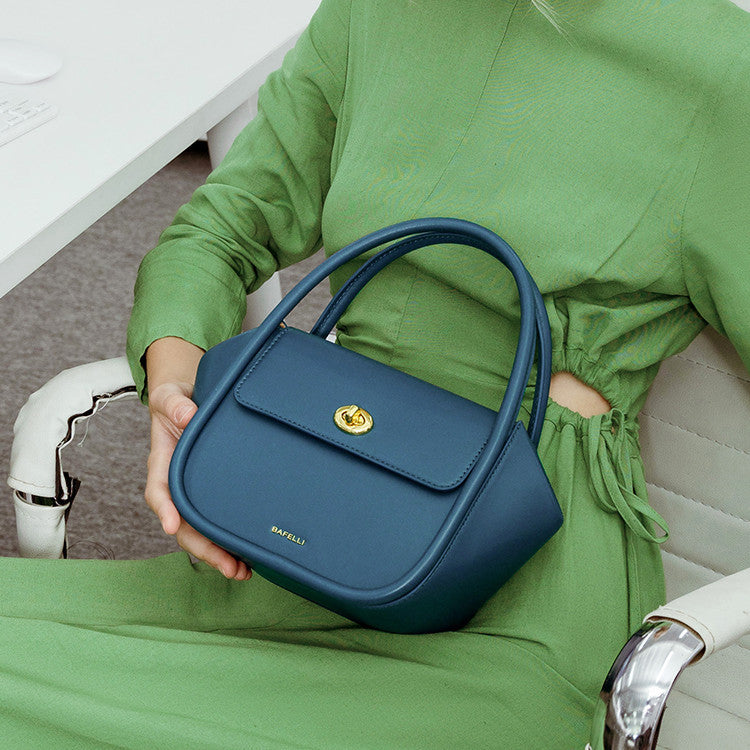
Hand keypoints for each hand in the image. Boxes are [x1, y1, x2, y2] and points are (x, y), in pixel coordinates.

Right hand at [144, 341, 251, 580]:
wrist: (188, 402)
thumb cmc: (178, 401)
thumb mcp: (172, 397)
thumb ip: (175, 405)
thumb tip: (187, 415)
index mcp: (163, 463)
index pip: (159, 489)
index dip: (164, 508)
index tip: (170, 524)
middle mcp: (177, 484)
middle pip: (183, 524)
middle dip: (202, 547)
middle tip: (227, 566)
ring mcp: (194, 493)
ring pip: (201, 531)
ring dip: (219, 554)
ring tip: (242, 571)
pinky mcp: (213, 495)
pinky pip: (218, 522)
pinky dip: (231, 542)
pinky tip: (250, 557)